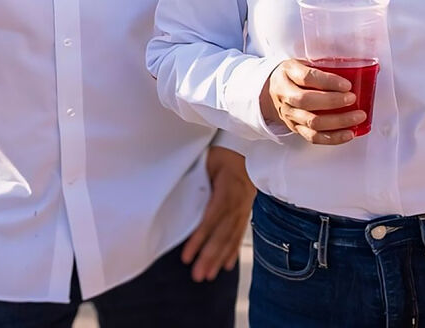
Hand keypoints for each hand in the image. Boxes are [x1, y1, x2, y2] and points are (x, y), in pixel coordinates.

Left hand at [181, 146, 255, 281]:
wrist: (248, 148)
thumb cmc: (223, 153)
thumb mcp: (209, 159)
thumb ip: (197, 176)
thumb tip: (176, 192)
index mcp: (228, 188)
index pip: (212, 218)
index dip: (200, 238)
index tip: (187, 256)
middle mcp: (239, 202)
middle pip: (223, 233)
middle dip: (210, 256)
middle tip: (198, 275)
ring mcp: (244, 208)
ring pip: (231, 237)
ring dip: (219, 258)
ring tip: (208, 276)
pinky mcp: (245, 212)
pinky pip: (239, 234)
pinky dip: (233, 251)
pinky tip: (226, 266)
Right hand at [260, 59, 364, 144]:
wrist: (272, 91)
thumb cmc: (294, 75)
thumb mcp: (303, 62)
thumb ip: (324, 65)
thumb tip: (360, 68)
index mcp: (288, 72)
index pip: (307, 77)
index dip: (328, 81)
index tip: (347, 84)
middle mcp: (286, 94)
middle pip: (307, 101)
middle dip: (333, 101)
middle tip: (352, 99)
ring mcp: (290, 114)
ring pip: (312, 122)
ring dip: (338, 121)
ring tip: (357, 117)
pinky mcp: (296, 128)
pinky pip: (314, 137)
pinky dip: (333, 138)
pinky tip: (348, 133)